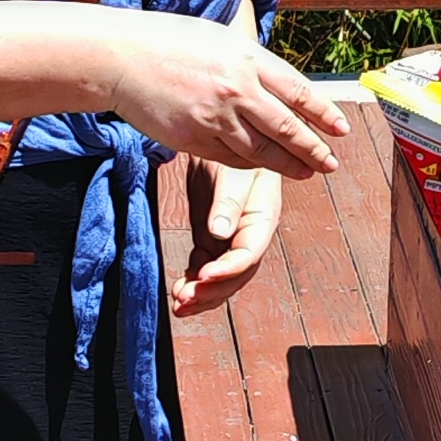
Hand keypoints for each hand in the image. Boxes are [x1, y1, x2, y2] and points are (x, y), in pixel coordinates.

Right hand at [103, 13, 348, 178]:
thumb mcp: (220, 37)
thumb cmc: (168, 41)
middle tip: (331, 163)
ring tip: (306, 172)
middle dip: (314, 149)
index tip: (342, 129)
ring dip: (288, 164)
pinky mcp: (194, 139)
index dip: (325, 114)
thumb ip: (252, 62)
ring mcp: (215, 118)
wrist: (120, 58)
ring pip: (263, 150)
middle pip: (288, 128)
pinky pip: (232, 158)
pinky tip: (263, 166)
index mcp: (247, 58)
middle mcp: (237, 90)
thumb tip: (283, 85)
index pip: (299, 92)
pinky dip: (252, 164)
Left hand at [177, 159, 282, 312]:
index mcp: (262, 219)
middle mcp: (249, 236)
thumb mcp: (235, 170)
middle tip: (185, 299)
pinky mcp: (212, 240)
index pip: (248, 253)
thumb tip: (219, 232)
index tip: (204, 277)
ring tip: (179, 303)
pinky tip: (179, 291)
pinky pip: (206, 269)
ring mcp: (230, 241)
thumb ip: (229, 201)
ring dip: (201, 295)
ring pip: (221, 279)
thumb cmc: (238, 151)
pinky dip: (193, 283)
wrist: (224, 137)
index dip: (228, 270)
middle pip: (236, 275)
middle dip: (211, 292)